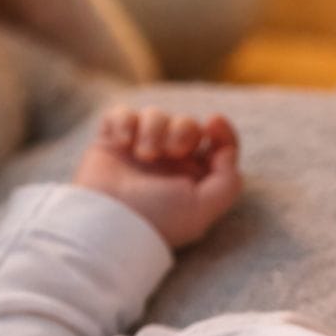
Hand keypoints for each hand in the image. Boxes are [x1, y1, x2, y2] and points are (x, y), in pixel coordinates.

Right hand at [73, 106, 240, 247]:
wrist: (107, 221)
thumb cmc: (158, 218)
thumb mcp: (203, 208)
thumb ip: (228, 181)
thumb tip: (226, 151)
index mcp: (192, 177)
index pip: (217, 144)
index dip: (222, 129)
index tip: (213, 122)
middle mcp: (168, 163)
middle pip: (187, 123)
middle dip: (182, 130)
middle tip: (170, 151)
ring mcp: (138, 150)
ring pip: (155, 115)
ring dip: (153, 129)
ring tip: (144, 155)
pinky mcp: (111, 142)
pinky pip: (121, 114)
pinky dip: (124, 122)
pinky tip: (122, 142)